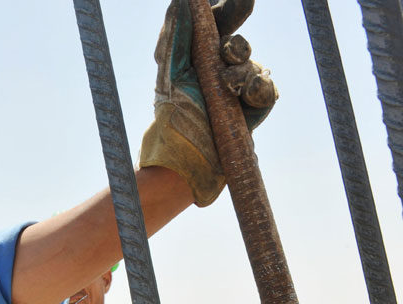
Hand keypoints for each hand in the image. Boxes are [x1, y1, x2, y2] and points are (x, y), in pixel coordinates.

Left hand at [139, 0, 276, 205]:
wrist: (189, 154)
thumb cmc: (174, 113)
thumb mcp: (170, 70)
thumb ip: (176, 34)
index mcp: (197, 58)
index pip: (217, 25)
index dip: (228, 10)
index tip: (242, 0)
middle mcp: (219, 71)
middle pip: (238, 45)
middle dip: (236, 46)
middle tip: (228, 51)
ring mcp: (239, 89)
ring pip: (254, 66)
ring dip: (242, 72)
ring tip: (227, 86)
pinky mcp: (254, 107)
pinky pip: (267, 88)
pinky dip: (259, 89)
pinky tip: (246, 95)